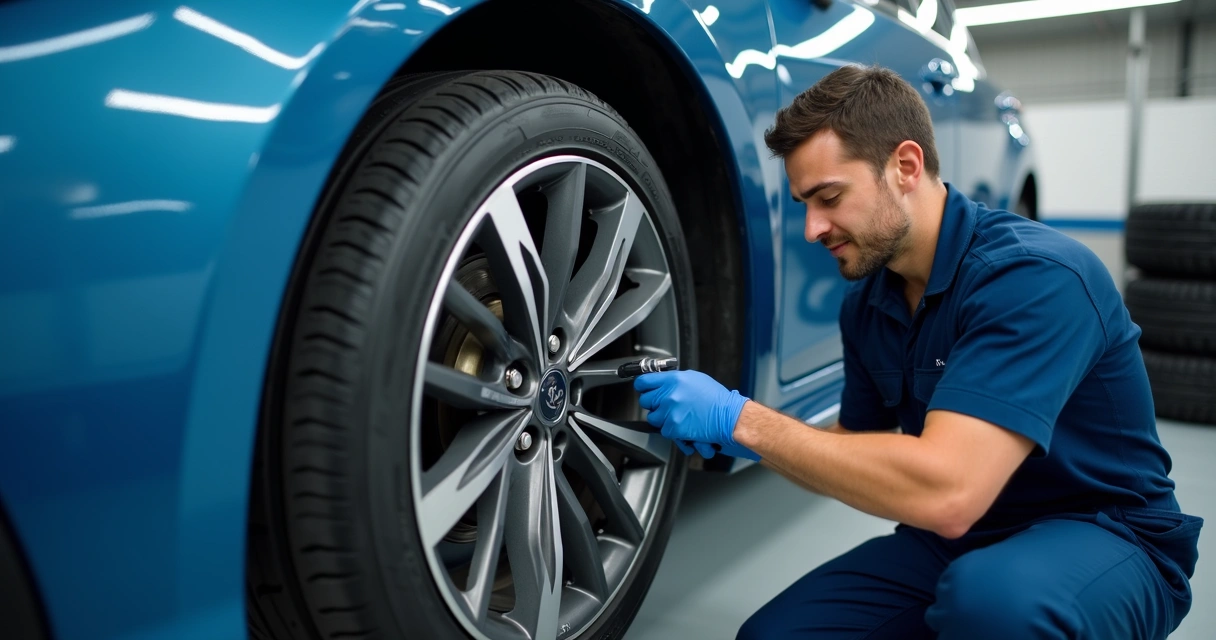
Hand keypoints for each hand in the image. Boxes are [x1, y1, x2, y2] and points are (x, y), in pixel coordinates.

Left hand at [634, 370, 758, 460]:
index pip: (644, 382)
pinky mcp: (673, 428)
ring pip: (653, 417)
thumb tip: (662, 382)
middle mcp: (669, 395)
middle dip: (654, 403)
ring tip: (677, 416)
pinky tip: (683, 424)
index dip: (643, 386)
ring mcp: (670, 412)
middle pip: (645, 400)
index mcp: (674, 380)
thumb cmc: (716, 398)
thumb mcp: (695, 379)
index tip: (644, 389)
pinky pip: (664, 430)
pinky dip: (672, 430)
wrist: (728, 416)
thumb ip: (675, 380)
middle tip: (665, 405)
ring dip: (662, 418)